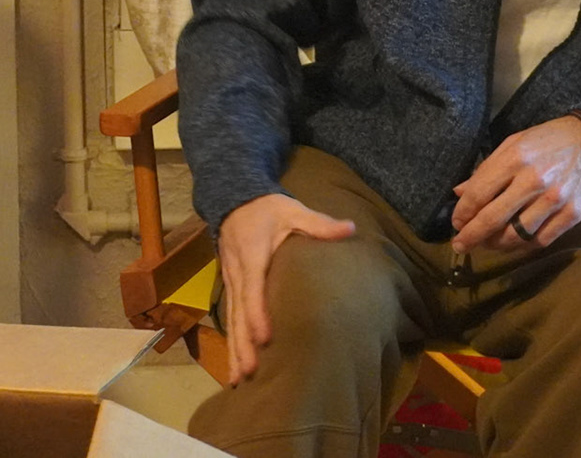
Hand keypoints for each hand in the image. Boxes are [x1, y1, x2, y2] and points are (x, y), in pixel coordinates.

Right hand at [215, 194, 355, 384]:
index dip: (257, 313)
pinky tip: (235, 367)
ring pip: (231, 320)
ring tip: (239, 380)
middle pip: (238, 312)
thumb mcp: (293, 210)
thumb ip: (318, 223)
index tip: (266, 338)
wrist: (234, 200)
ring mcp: (231, 282)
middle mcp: (237, 272)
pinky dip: (231, 343)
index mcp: (252, 254)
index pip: (253, 287)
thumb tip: (350, 228)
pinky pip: (230, 319)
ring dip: (234, 350)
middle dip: (243, 343)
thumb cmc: (267, 208)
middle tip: (251, 371)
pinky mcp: (231, 288)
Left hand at [449, 115, 580, 252]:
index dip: (463, 213)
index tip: (456, 223)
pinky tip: (513, 243)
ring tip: (487, 244)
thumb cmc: (549, 140)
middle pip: (493, 219)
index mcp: (515, 159)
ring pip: (516, 235)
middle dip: (471, 236)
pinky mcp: (572, 214)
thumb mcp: (513, 143)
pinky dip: (523, 246)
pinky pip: (541, 240)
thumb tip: (459, 193)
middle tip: (460, 245)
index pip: (479, 194)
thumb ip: (486, 169)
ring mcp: (555, 200)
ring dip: (496, 244)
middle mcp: (533, 181)